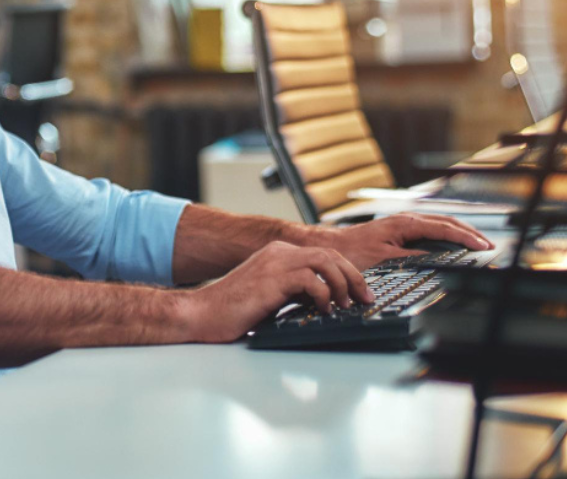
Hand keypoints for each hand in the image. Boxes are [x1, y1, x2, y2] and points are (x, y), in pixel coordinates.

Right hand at [182, 241, 372, 342]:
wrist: (201, 314)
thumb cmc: (232, 311)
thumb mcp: (272, 296)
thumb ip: (295, 292)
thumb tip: (325, 302)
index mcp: (278, 254)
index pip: (324, 254)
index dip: (347, 272)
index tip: (360, 292)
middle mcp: (278, 253)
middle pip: (330, 254)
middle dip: (353, 276)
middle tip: (365, 297)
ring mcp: (274, 263)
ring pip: (325, 261)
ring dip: (342, 283)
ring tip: (347, 304)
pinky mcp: (271, 279)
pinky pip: (310, 279)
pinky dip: (324, 295)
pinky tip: (325, 310)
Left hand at [321, 213, 493, 270]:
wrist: (331, 247)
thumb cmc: (352, 252)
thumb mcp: (384, 258)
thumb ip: (411, 258)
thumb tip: (437, 259)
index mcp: (406, 223)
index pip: (444, 228)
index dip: (466, 238)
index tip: (483, 247)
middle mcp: (407, 220)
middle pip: (446, 222)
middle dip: (469, 232)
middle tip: (488, 245)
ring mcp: (403, 224)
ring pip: (439, 225)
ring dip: (459, 233)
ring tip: (476, 244)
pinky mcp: (399, 231)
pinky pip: (430, 230)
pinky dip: (446, 235)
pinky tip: (452, 244)